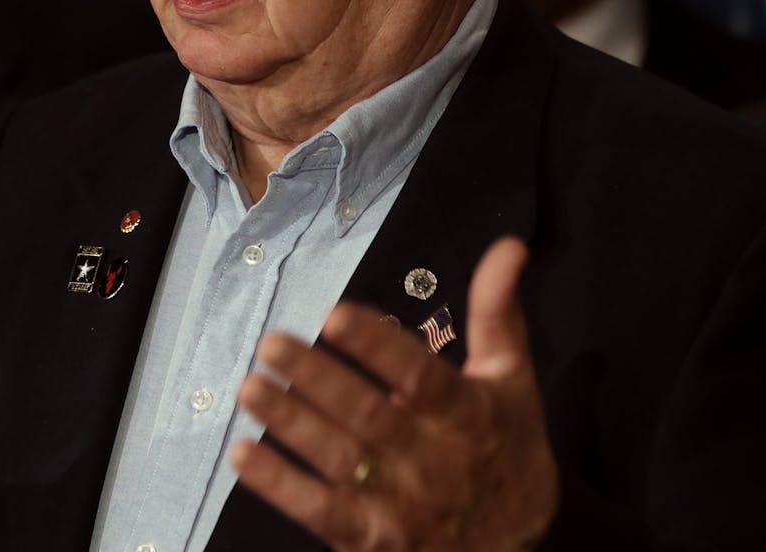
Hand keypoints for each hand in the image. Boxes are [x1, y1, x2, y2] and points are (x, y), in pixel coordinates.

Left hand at [232, 237, 556, 550]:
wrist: (521, 550)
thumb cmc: (508, 451)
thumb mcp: (513, 381)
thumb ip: (498, 313)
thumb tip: (508, 246)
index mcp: (466, 414)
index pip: (418, 375)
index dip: (376, 346)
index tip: (335, 315)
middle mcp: (431, 459)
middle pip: (368, 415)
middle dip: (316, 379)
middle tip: (271, 344)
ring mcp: (399, 503)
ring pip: (338, 459)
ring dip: (290, 424)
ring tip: (250, 388)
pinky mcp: (372, 538)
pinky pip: (320, 512)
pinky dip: (280, 485)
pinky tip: (244, 453)